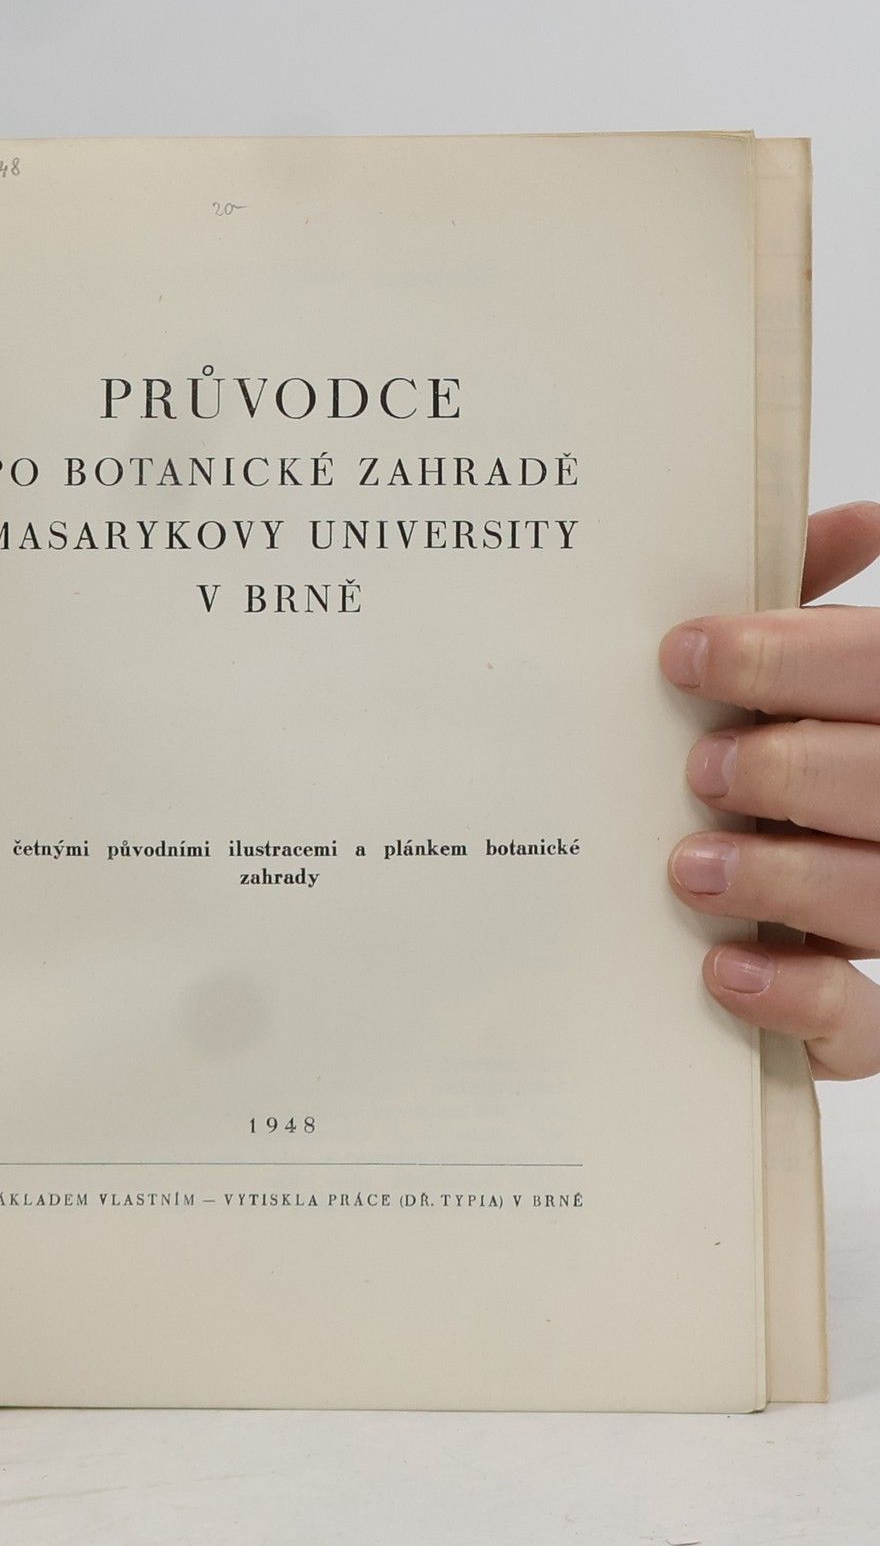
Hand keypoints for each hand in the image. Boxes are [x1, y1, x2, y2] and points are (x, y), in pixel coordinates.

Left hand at [663, 502, 879, 1077]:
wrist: (773, 856)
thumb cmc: (789, 753)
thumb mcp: (799, 678)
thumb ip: (813, 607)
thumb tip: (860, 517)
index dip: (796, 658)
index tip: (683, 653)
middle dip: (794, 772)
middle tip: (703, 766)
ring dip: (785, 879)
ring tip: (691, 866)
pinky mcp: (863, 1022)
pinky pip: (862, 1027)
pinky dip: (795, 999)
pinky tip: (723, 968)